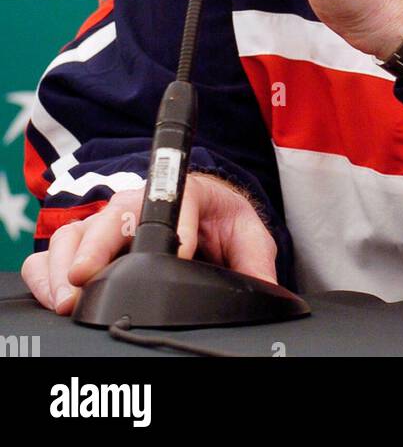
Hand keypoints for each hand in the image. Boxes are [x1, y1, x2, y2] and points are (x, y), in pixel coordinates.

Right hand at [20, 172, 277, 315]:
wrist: (202, 216)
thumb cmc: (220, 222)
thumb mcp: (248, 237)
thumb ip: (256, 261)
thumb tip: (266, 289)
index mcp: (186, 192)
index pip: (180, 197)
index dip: (178, 223)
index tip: (178, 250)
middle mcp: (139, 203)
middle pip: (115, 214)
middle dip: (100, 244)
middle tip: (90, 277)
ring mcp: (110, 222)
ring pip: (79, 232)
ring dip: (69, 263)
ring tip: (70, 297)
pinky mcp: (88, 245)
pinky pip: (56, 252)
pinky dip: (49, 272)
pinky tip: (54, 296)